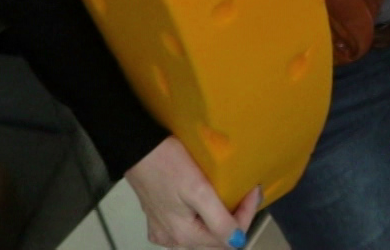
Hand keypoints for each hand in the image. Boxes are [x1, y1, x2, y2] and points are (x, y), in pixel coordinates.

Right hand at [126, 137, 260, 248]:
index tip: (253, 191)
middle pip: (215, 241)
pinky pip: (186, 228)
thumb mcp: (198, 190)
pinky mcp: (157, 220)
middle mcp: (173, 240)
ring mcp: (163, 232)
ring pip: (202, 236)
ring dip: (220, 221)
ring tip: (231, 198)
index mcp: (184, 236)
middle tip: (246, 195)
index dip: (246, 215)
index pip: (229, 240)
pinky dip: (202, 220)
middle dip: (235, 220)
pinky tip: (207, 205)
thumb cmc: (168, 164)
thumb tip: (238, 242)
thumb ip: (218, 219)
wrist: (136, 148)